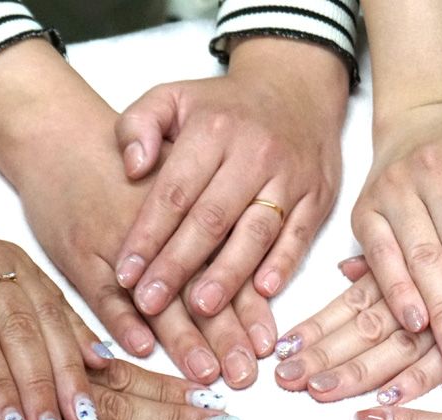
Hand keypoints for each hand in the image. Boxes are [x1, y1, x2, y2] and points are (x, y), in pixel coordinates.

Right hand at [6, 99, 271, 386]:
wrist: (57, 134)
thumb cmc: (126, 160)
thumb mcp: (175, 170)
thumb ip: (216, 212)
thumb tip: (256, 266)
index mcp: (189, 207)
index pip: (226, 262)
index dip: (247, 304)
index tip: (267, 343)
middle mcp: (159, 230)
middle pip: (198, 284)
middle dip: (224, 335)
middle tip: (245, 374)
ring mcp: (116, 242)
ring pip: (156, 295)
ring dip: (182, 338)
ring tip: (206, 374)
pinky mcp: (79, 254)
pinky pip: (102, 293)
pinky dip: (122, 320)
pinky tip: (141, 348)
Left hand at [114, 37, 346, 317]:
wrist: (297, 89)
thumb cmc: (223, 108)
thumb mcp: (172, 97)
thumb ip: (137, 124)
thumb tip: (132, 168)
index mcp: (212, 130)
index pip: (174, 192)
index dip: (147, 236)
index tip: (125, 273)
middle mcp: (253, 153)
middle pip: (211, 219)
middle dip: (178, 265)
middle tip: (150, 303)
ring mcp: (289, 177)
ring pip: (256, 232)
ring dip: (228, 274)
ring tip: (201, 308)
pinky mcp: (317, 196)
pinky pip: (299, 236)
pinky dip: (282, 265)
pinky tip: (261, 292)